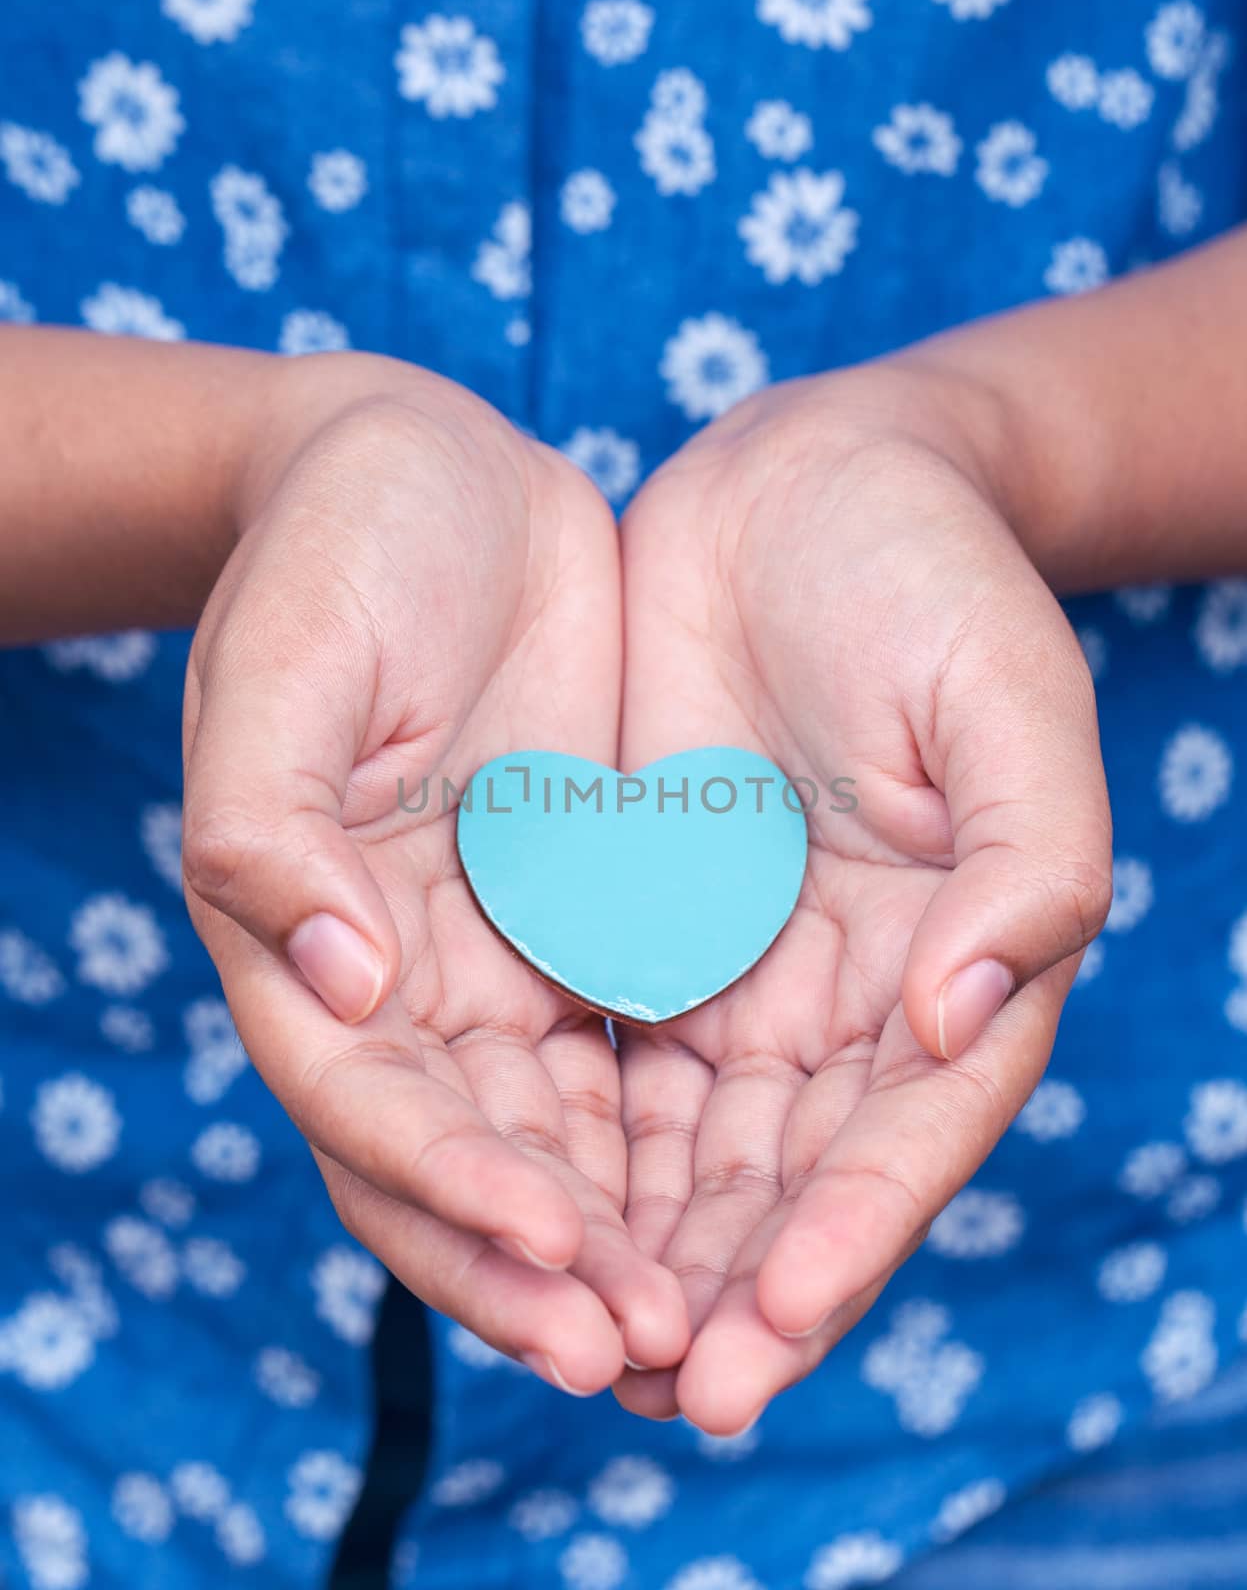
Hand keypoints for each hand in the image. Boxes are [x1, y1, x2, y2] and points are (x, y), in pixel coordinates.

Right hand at [182, 353, 686, 1394]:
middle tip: (651, 1349)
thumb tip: (337, 988)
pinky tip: (749, 1200)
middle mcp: (394, 979)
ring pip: (554, 1141)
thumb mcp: (286, 662)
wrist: (434, 474)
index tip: (560, 1245)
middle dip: (551, 1266)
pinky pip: (626, 1058)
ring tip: (708, 1321)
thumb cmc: (339, 549)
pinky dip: (671, 1143)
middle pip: (466, 1166)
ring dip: (622, 1240)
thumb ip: (272, 828)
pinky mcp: (579, 919)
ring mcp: (490, 957)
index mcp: (297, 941)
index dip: (456, 1190)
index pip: (372, 1107)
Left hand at [613, 361, 1111, 1430]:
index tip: (757, 1334)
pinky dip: (567, 1140)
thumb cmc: (932, 577)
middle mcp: (849, 995)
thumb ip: (1024, 866)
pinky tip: (512, 1206)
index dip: (839, 1245)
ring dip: (636, 1249)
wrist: (804, 483)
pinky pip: (600, 1052)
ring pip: (685, 1147)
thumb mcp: (1007, 701)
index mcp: (957, 964)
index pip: (900, 1141)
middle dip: (724, 1289)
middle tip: (646, 1391)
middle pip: (786, 1180)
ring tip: (569, 1341)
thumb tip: (964, 1023)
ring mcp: (741, 964)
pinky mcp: (643, 917)